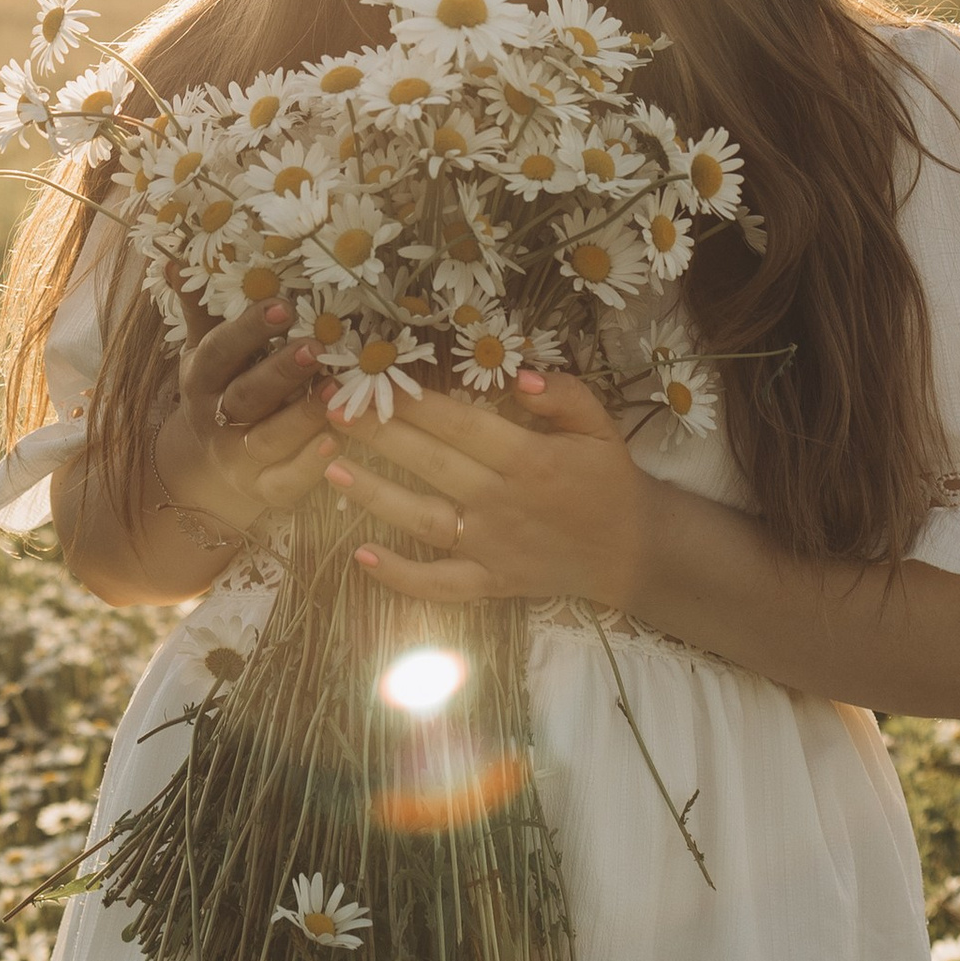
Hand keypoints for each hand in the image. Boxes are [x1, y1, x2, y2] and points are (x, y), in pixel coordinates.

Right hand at [157, 299, 339, 542]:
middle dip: (281, 372)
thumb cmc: (223, 386)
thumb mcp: (206, 348)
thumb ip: (200, 307)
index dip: (248, 330)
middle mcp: (215, 418)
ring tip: (336, 392)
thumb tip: (174, 260)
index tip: (282, 304)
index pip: (220, 351)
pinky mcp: (264, 489)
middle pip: (246, 396)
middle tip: (318, 345)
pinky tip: (337, 442)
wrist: (210, 462)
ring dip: (301, 417)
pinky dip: (308, 466)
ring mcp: (237, 458)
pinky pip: (285, 482)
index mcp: (201, 377)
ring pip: (267, 440)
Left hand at [322, 368, 652, 613]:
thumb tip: (519, 376)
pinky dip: (401, 576)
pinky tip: (360, 555)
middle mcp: (503, 501)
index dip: (415, 402)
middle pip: (432, 464)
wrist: (630, 550)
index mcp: (529, 458)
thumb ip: (564, 394)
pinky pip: (440, 584)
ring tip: (330, 468)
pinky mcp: (489, 582)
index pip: (461, 424)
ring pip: (424, 520)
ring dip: (376, 496)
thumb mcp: (599, 425)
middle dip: (379, 434)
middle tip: (331, 407)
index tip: (374, 379)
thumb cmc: (607, 479)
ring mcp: (492, 546)